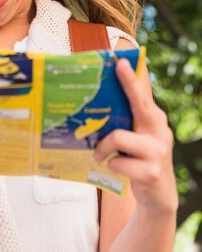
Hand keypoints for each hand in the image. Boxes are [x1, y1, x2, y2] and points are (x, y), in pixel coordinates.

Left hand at [94, 58, 177, 214]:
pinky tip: (114, 166)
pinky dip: (111, 164)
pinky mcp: (151, 171)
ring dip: (103, 147)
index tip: (120, 61)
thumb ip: (127, 119)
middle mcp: (159, 130)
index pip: (142, 94)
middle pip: (140, 104)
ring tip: (98, 153)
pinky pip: (118, 161)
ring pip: (118, 137)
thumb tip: (101, 98)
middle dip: (128, 85)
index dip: (131, 77)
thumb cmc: (140, 159)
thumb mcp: (138, 136)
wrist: (158, 195)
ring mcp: (157, 151)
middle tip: (117, 68)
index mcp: (153, 119)